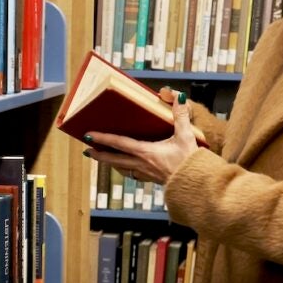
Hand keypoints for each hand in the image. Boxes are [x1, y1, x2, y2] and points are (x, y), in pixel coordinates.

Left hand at [83, 89, 199, 184]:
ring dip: (110, 163)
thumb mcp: (185, 135)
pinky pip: (132, 174)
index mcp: (146, 152)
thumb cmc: (190, 162)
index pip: (119, 143)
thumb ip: (181, 115)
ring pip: (121, 168)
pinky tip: (124, 168)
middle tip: (86, 151)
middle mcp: (142, 164)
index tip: (88, 135)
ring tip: (101, 158)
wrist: (196, 184)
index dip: (102, 138)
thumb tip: (178, 97)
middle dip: (99, 154)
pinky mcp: (151, 179)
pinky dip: (124, 170)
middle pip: (114, 159)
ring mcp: (145, 173)